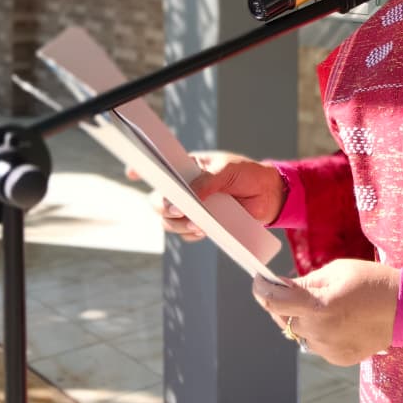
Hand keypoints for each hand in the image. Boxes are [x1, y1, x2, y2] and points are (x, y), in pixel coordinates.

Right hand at [145, 152, 285, 239]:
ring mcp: (194, 208)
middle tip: (178, 210)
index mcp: (189, 168)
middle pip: (159, 200)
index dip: (144, 169)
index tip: (132, 172)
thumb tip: (185, 198)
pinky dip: (192, 234)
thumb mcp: (228, 170)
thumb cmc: (248, 174)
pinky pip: (188, 234)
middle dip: (163, 207)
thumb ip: (207, 181)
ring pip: (170, 221)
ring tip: (198, 224)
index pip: (161, 168)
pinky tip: (204, 230)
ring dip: (179, 224)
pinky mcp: (204, 225)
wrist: (270, 195)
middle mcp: (186, 189)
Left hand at [252, 259, 400, 366]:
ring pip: (299, 334)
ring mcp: (328, 349)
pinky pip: (316, 344)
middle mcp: (319, 331)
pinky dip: (317, 331)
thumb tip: (279, 286)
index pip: (273, 302)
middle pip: (283, 319)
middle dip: (283, 303)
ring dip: (301, 319)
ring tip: (323, 305)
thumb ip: (305, 282)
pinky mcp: (337, 359)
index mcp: (318, 305)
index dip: (260, 290)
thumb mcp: (336, 271)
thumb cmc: (371, 282)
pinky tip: (337, 320)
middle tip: (292, 289)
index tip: (259, 280)